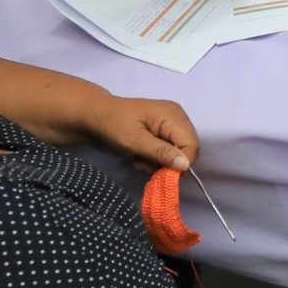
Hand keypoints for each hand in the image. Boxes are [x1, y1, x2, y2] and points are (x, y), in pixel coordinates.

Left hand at [77, 93, 197, 172]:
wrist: (95, 115)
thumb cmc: (113, 125)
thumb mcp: (134, 141)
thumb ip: (160, 152)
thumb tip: (185, 165)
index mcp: (173, 115)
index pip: (192, 145)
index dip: (180, 163)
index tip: (159, 172)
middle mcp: (177, 117)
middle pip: (187, 150)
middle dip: (168, 163)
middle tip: (143, 164)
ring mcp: (171, 123)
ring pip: (178, 153)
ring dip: (159, 162)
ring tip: (138, 159)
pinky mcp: (164, 131)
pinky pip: (169, 150)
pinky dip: (155, 158)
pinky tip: (140, 155)